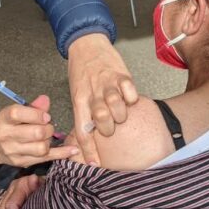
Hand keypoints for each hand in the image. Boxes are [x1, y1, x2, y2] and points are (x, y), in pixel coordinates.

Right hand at [0, 95, 78, 166]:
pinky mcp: (22, 162)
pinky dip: (61, 154)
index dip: (36, 114)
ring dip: (49, 141)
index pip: (18, 114)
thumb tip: (46, 100)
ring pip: (41, 148)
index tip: (46, 116)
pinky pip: (46, 159)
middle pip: (35, 133)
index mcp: (4, 119)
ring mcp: (14, 152)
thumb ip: (33, 107)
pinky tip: (72, 150)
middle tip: (47, 126)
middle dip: (47, 129)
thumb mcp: (16, 112)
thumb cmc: (9, 125)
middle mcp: (6, 136)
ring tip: (46, 137)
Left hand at [67, 33, 137, 165]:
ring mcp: (106, 83)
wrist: (86, 44)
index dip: (88, 150)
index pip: (82, 130)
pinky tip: (129, 98)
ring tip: (120, 113)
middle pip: (101, 119)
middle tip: (110, 128)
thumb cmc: (81, 72)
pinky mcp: (120, 74)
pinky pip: (130, 92)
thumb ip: (84, 112)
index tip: (94, 165)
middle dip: (108, 130)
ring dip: (121, 115)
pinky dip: (132, 98)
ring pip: (116, 106)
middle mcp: (92, 93)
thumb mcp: (76, 93)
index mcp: (79, 100)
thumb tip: (90, 136)